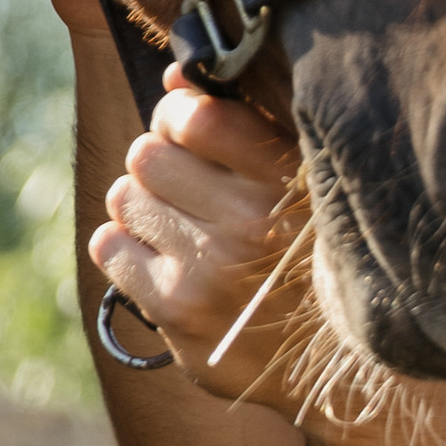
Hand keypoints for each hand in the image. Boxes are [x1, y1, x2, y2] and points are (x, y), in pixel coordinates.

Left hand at [89, 76, 311, 398]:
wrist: (337, 368)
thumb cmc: (315, 260)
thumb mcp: (303, 184)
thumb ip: (244, 125)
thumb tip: (173, 77)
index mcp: (287, 179)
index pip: (193, 115)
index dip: (178, 116)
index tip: (191, 134)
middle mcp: (248, 221)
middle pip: (147, 154)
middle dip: (158, 164)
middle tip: (185, 190)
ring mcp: (208, 268)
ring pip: (123, 196)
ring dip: (142, 208)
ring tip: (180, 229)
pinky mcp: (176, 310)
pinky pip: (108, 247)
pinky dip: (125, 250)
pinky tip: (164, 262)